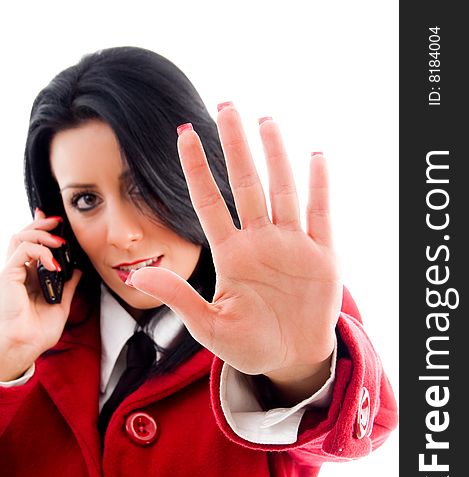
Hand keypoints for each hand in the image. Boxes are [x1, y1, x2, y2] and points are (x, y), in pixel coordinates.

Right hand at [0, 209, 81, 379]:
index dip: (41, 231)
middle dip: (40, 225)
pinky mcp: (8, 276)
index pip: (32, 246)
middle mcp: (19, 273)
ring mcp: (12, 273)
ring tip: (60, 242)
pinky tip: (54, 263)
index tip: (56, 224)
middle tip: (57, 221)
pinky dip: (41, 251)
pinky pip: (23, 251)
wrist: (25, 346)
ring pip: (20, 238)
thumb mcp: (61, 305)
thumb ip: (68, 287)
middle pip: (23, 237)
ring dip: (42, 234)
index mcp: (29, 278)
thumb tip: (77, 272)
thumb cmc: (37, 332)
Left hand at [129, 105, 341, 388]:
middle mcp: (259, 242)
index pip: (209, 202)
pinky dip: (319, 186)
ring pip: (282, 190)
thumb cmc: (249, 345)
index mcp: (231, 256)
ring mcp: (291, 245)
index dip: (197, 168)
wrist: (290, 360)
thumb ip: (179, 298)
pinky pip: (320, 214)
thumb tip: (137, 276)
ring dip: (275, 156)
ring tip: (265, 120)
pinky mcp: (321, 256)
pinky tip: (315, 157)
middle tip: (226, 106)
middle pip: (245, 184)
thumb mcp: (209, 326)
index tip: (183, 134)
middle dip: (235, 146)